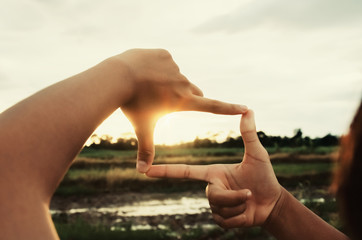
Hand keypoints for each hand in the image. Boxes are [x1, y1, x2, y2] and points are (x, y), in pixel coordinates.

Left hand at [114, 49, 247, 172]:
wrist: (118, 77)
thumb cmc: (132, 105)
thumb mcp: (142, 128)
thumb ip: (145, 149)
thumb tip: (142, 172)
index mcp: (182, 101)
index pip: (212, 106)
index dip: (229, 108)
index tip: (245, 107)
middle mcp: (183, 83)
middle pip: (193, 92)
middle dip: (187, 97)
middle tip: (169, 100)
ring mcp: (174, 67)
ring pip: (174, 77)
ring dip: (166, 82)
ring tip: (147, 85)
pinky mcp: (165, 55)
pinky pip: (164, 63)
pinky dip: (157, 68)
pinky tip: (144, 71)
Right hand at [146, 110, 281, 227]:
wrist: (273, 203)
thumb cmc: (264, 177)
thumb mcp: (257, 154)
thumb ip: (249, 134)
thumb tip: (249, 110)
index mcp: (213, 173)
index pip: (186, 171)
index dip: (166, 171)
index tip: (147, 170)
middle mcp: (211, 188)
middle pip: (212, 196)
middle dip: (233, 196)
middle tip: (249, 192)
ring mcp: (215, 205)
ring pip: (219, 209)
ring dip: (239, 206)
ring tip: (249, 200)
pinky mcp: (221, 218)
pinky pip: (224, 221)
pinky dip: (239, 218)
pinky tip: (246, 213)